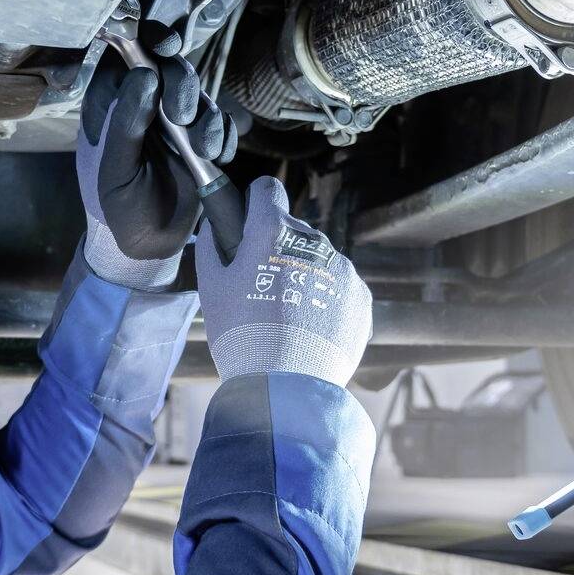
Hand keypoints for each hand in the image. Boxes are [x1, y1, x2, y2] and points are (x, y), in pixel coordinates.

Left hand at [76, 23, 237, 289]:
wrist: (147, 246)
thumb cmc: (116, 208)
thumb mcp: (114, 169)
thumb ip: (125, 123)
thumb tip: (144, 74)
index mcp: (109, 104)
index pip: (127, 56)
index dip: (148, 42)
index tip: (168, 45)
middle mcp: (142, 104)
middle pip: (169, 68)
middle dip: (183, 86)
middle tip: (185, 116)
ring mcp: (172, 120)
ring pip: (199, 93)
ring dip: (208, 117)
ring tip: (206, 150)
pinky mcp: (199, 138)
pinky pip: (220, 120)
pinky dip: (225, 134)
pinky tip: (218, 156)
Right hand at [194, 177, 371, 386]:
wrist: (286, 385)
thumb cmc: (242, 335)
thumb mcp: (212, 289)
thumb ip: (212, 247)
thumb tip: (214, 227)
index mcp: (273, 232)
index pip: (267, 189)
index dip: (255, 202)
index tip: (249, 221)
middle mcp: (314, 242)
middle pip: (293, 230)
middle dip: (277, 248)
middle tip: (261, 286)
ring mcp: (343, 269)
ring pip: (319, 259)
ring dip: (304, 274)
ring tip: (287, 316)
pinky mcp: (361, 297)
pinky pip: (341, 287)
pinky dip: (326, 300)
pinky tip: (309, 328)